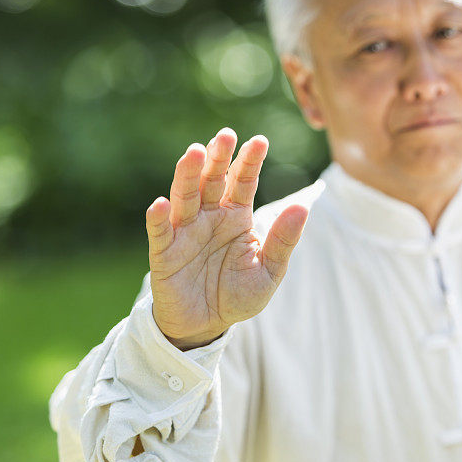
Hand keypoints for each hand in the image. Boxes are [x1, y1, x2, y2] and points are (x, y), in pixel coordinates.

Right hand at [145, 128, 308, 349]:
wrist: (207, 325)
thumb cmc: (238, 294)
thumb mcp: (269, 271)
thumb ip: (283, 240)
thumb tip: (302, 207)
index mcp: (237, 216)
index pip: (244, 181)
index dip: (250, 161)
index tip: (259, 141)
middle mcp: (209, 216)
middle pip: (212, 180)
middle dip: (218, 157)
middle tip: (226, 135)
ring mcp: (185, 231)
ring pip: (185, 196)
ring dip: (187, 175)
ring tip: (193, 153)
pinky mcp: (164, 252)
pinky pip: (159, 232)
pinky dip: (158, 218)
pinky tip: (161, 204)